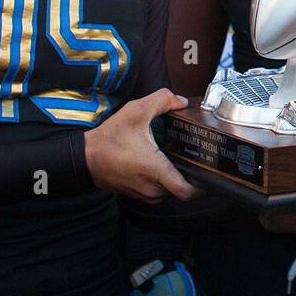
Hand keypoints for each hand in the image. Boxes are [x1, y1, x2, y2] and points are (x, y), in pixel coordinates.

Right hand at [83, 88, 197, 202]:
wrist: (84, 158)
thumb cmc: (108, 139)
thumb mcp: (135, 111)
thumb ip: (161, 100)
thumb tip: (181, 101)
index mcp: (155, 169)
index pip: (186, 192)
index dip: (203, 188)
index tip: (211, 177)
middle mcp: (151, 187)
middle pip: (181, 190)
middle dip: (189, 176)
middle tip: (195, 160)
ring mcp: (142, 194)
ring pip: (168, 192)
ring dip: (174, 179)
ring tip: (177, 161)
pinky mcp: (136, 194)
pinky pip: (156, 192)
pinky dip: (162, 182)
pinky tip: (161, 164)